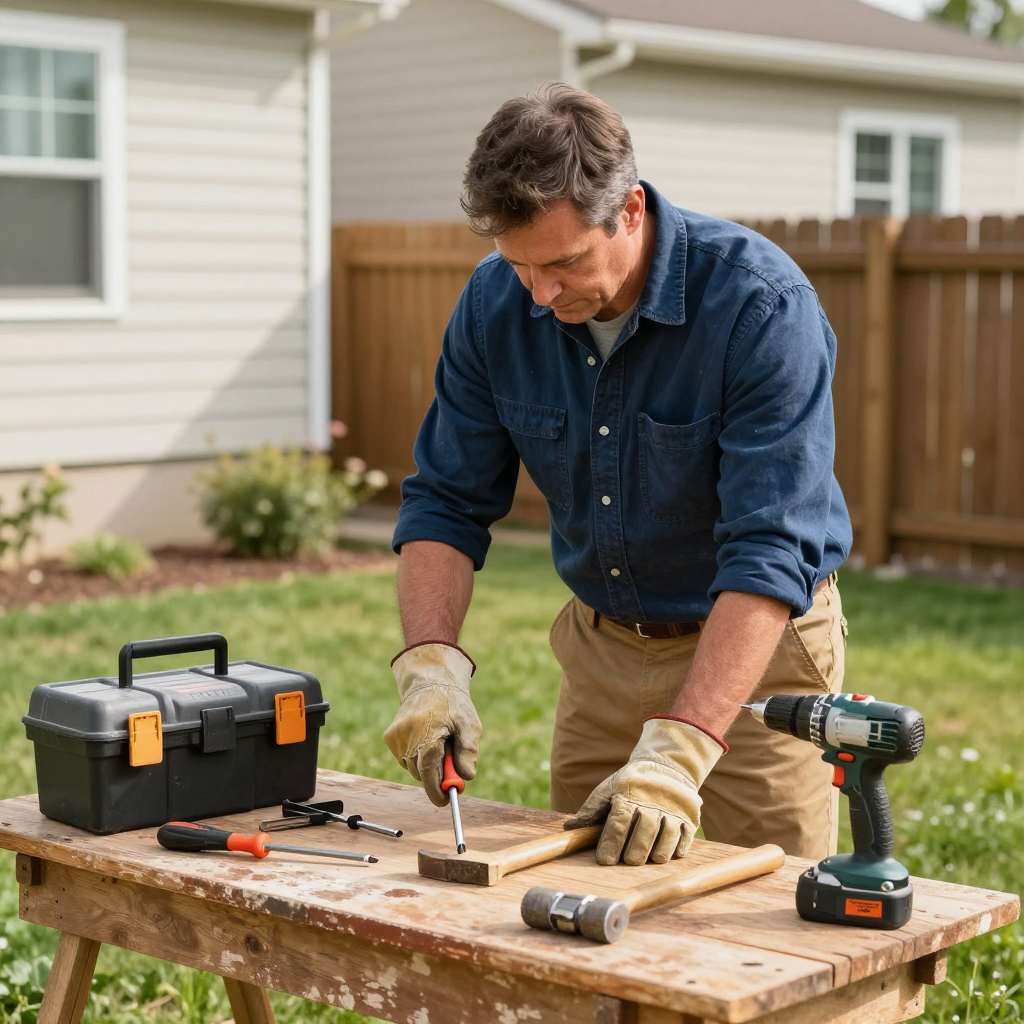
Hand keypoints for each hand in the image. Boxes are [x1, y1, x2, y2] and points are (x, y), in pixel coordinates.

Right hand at [384, 643, 480, 805]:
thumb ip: (468, 751)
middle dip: (437, 775)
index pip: (429, 773)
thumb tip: (466, 777)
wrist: (429, 683)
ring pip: (413, 767)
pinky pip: (406, 758)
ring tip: (439, 742)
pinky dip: (417, 756)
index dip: (437, 791)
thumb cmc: (453, 704)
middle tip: (452, 766)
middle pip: (421, 773)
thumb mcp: (469, 725)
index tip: (446, 801)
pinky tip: (426, 738)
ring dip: (427, 764)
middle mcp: (407, 738)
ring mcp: (396, 738)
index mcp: (427, 735)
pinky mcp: (390, 737)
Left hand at [563, 717, 725, 864]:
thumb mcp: (608, 790)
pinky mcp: (689, 819)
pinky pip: (685, 838)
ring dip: (657, 852)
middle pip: (645, 831)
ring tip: (648, 861)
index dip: (611, 842)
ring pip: (667, 837)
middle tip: (628, 861)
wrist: (666, 767)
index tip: (604, 860)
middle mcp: (652, 803)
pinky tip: (667, 854)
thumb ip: (591, 810)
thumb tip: (569, 830)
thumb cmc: (630, 784)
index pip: (619, 822)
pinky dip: (676, 849)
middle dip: (635, 850)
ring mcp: (673, 811)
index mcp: (628, 795)